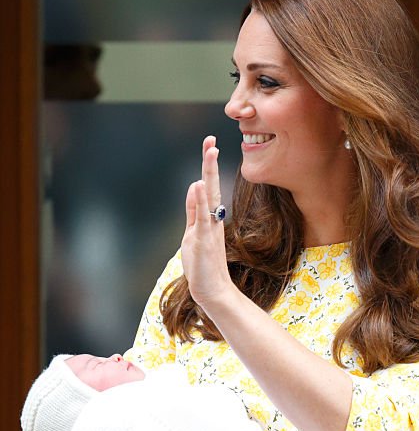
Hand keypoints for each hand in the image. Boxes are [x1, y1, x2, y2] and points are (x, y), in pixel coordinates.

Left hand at [181, 135, 232, 312]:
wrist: (212, 289)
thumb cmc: (203, 264)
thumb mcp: (193, 232)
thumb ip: (194, 210)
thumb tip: (195, 184)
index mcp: (209, 217)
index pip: (207, 186)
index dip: (207, 166)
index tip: (209, 145)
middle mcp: (212, 219)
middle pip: (211, 185)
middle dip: (210, 162)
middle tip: (211, 140)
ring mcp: (209, 229)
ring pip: (210, 196)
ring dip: (209, 174)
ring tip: (210, 152)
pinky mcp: (204, 240)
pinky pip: (203, 217)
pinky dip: (200, 201)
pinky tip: (199, 185)